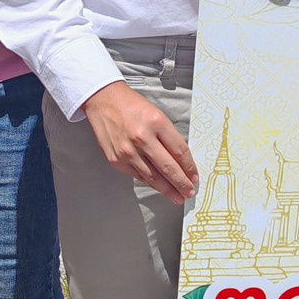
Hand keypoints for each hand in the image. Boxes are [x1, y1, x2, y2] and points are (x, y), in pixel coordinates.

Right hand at [83, 80, 197, 202]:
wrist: (104, 101)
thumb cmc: (132, 106)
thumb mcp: (157, 115)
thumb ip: (168, 137)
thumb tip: (181, 161)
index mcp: (157, 123)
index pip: (180, 151)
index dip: (189, 167)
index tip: (194, 177)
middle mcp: (142, 138)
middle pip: (168, 168)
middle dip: (181, 184)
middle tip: (189, 193)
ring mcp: (127, 151)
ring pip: (153, 177)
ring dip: (167, 190)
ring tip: (176, 196)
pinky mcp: (116, 160)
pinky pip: (138, 176)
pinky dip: (150, 183)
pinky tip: (159, 188)